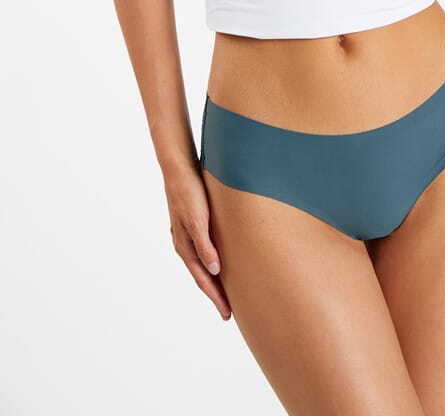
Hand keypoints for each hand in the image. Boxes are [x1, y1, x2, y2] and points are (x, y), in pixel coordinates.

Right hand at [164, 164, 231, 319]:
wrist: (179, 168)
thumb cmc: (190, 192)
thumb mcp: (198, 219)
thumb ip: (205, 245)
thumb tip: (214, 270)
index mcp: (185, 246)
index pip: (203, 279)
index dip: (215, 297)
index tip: (227, 314)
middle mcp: (185, 244)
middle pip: (202, 276)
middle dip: (214, 294)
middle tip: (228, 312)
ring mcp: (187, 235)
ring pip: (202, 264)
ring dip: (213, 280)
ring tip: (225, 292)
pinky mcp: (193, 224)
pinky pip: (203, 251)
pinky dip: (212, 262)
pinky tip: (219, 263)